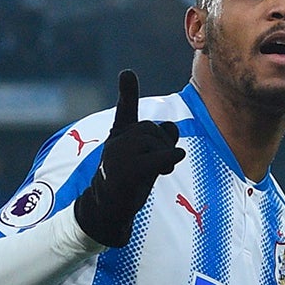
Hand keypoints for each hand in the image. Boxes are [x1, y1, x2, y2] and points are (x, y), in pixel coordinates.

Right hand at [72, 70, 183, 247]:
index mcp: (118, 136)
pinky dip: (169, 156)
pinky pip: (156, 157)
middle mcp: (116, 142)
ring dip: (165, 156)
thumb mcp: (143, 157)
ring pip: (155, 143)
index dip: (127, 92)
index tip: (127, 74)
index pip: (125, 110)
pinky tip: (177, 157)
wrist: (106, 211)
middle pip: (152, 129)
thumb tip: (172, 127)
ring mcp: (119, 156)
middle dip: (164, 143)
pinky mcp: (126, 172)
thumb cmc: (127, 183)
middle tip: (165, 163)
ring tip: (162, 171)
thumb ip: (159, 140)